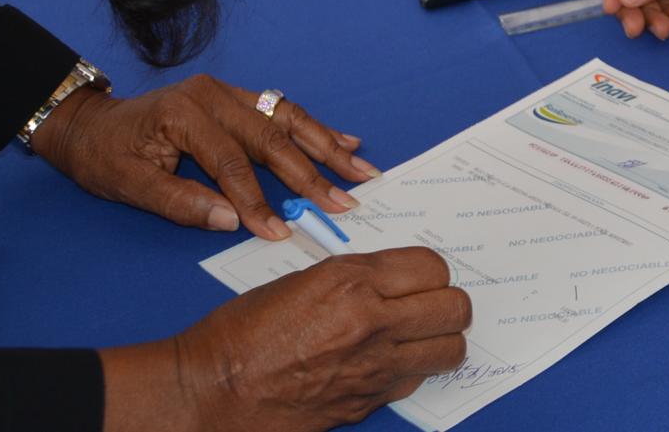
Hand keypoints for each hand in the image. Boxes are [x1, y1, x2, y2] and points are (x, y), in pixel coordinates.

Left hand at [31, 75, 378, 241]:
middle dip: (312, 172)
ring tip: (361, 167)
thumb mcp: (130, 186)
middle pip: (272, 136)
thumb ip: (181, 203)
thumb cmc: (106, 156)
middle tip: (344, 201)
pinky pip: (282, 110)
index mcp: (186, 114)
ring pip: (287, 117)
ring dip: (327, 145)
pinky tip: (344, 139)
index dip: (257, 200)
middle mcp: (213, 95)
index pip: (232, 163)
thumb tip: (230, 222)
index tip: (280, 231)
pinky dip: (315, 127)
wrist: (91, 125)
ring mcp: (227, 92)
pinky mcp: (236, 97)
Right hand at [104, 247, 469, 431]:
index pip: (433, 266)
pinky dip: (411, 370)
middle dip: (447, 304)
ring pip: (449, 349)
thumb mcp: (303, 279)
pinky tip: (387, 363)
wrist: (214, 390)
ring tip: (419, 336)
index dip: (431, 271)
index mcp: (351, 280)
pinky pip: (416, 380)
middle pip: (454, 307)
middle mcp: (371, 321)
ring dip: (440, 340)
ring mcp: (373, 366)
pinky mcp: (367, 402)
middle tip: (429, 305)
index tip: (421, 276)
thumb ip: (357, 277)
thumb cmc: (244, 331)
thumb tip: (395, 281)